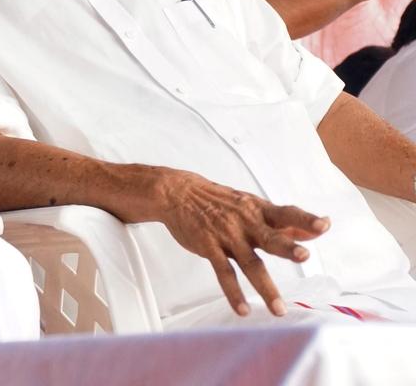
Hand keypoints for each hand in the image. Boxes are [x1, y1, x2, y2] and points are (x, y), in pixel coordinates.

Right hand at [155, 170, 328, 316]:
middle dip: (287, 247)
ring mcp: (226, 236)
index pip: (286, 213)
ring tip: (278, 308)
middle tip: (304, 256)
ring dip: (265, 286)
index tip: (324, 225)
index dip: (305, 220)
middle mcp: (245, 222)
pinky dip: (233, 292)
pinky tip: (243, 309)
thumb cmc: (220, 201)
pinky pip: (223, 273)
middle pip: (270, 237)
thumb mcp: (252, 206)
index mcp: (258, 210)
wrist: (179, 193)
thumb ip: (283, 223)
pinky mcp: (209, 247)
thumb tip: (315, 232)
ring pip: (249, 263)